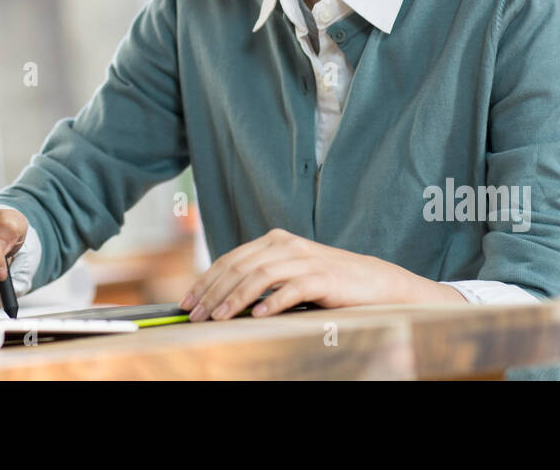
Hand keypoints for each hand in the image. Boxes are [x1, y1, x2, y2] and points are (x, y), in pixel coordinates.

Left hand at [178, 227, 466, 319]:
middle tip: (195, 315)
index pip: (230, 259)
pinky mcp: (322, 278)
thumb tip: (218, 299)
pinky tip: (257, 316)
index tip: (187, 301)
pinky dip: (272, 303)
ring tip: (218, 318)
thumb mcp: (288, 274)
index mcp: (274, 240)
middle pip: (239, 267)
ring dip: (234, 299)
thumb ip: (259, 278)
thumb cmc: (325, 282)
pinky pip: (291, 290)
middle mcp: (286, 245)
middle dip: (212, 292)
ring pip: (260, 276)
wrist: (372, 283)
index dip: (205, 280)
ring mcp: (305, 259)